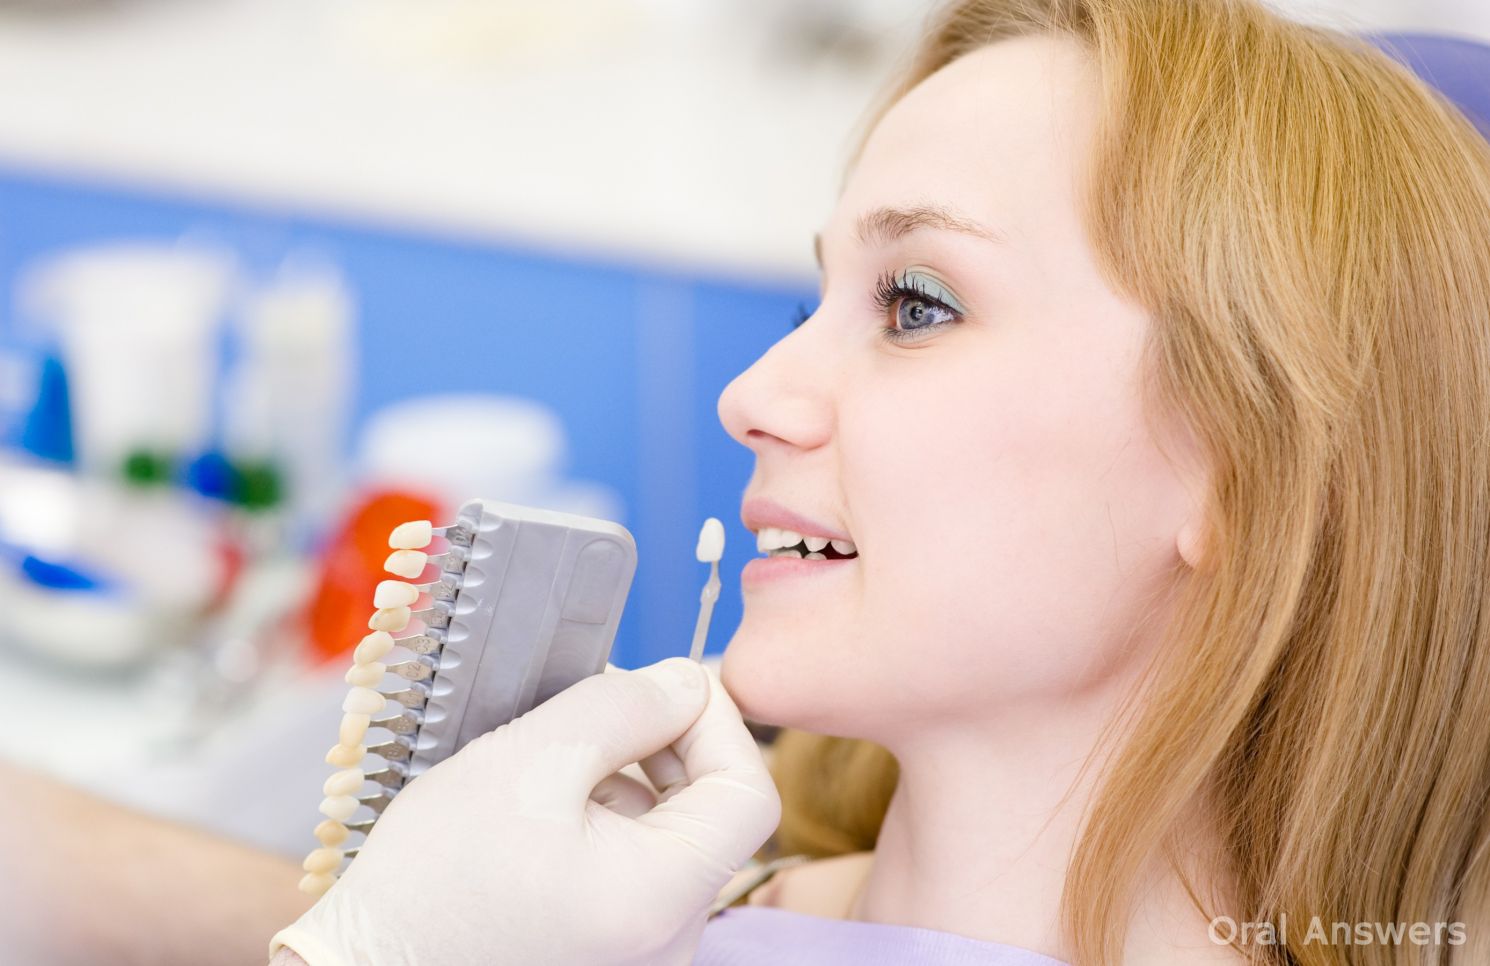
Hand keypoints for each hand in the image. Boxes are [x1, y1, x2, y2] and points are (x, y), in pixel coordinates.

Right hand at [269, 658, 779, 964]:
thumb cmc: (431, 881)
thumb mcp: (527, 762)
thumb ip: (621, 708)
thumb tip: (686, 682)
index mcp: (663, 898)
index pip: (748, 792)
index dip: (714, 722)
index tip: (654, 688)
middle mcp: (670, 941)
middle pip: (710, 812)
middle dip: (661, 742)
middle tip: (591, 707)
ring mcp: (643, 953)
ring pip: (669, 834)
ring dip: (626, 779)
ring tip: (550, 763)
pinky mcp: (611, 951)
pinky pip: (637, 867)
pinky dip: (603, 821)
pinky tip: (541, 811)